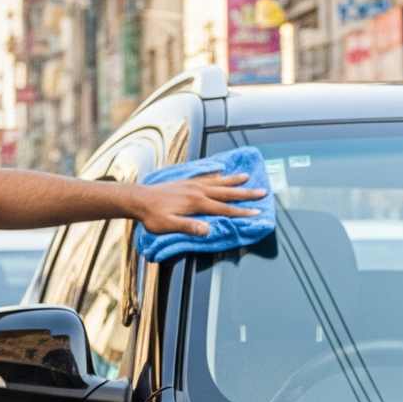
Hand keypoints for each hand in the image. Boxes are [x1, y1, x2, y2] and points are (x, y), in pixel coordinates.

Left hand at [130, 173, 264, 237]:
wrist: (139, 199)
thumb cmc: (153, 217)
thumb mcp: (169, 226)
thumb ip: (189, 227)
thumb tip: (208, 230)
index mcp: (196, 203)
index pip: (224, 209)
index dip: (242, 212)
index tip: (257, 212)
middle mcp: (197, 191)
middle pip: (226, 192)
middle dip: (246, 193)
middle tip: (263, 191)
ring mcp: (192, 184)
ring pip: (218, 181)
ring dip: (234, 180)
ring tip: (247, 176)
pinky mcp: (187, 181)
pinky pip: (206, 176)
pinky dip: (217, 174)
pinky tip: (222, 171)